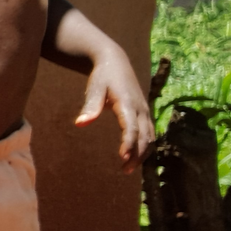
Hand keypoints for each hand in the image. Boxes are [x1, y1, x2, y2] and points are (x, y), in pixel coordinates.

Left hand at [75, 51, 154, 170]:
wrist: (115, 61)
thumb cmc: (102, 76)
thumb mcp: (94, 88)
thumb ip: (90, 106)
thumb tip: (80, 124)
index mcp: (128, 103)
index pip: (131, 127)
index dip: (129, 143)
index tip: (122, 157)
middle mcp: (141, 108)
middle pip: (145, 136)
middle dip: (137, 154)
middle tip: (124, 169)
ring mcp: (145, 111)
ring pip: (150, 136)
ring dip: (143, 153)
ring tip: (128, 168)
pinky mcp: (144, 113)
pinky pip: (149, 133)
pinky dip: (145, 146)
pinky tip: (135, 157)